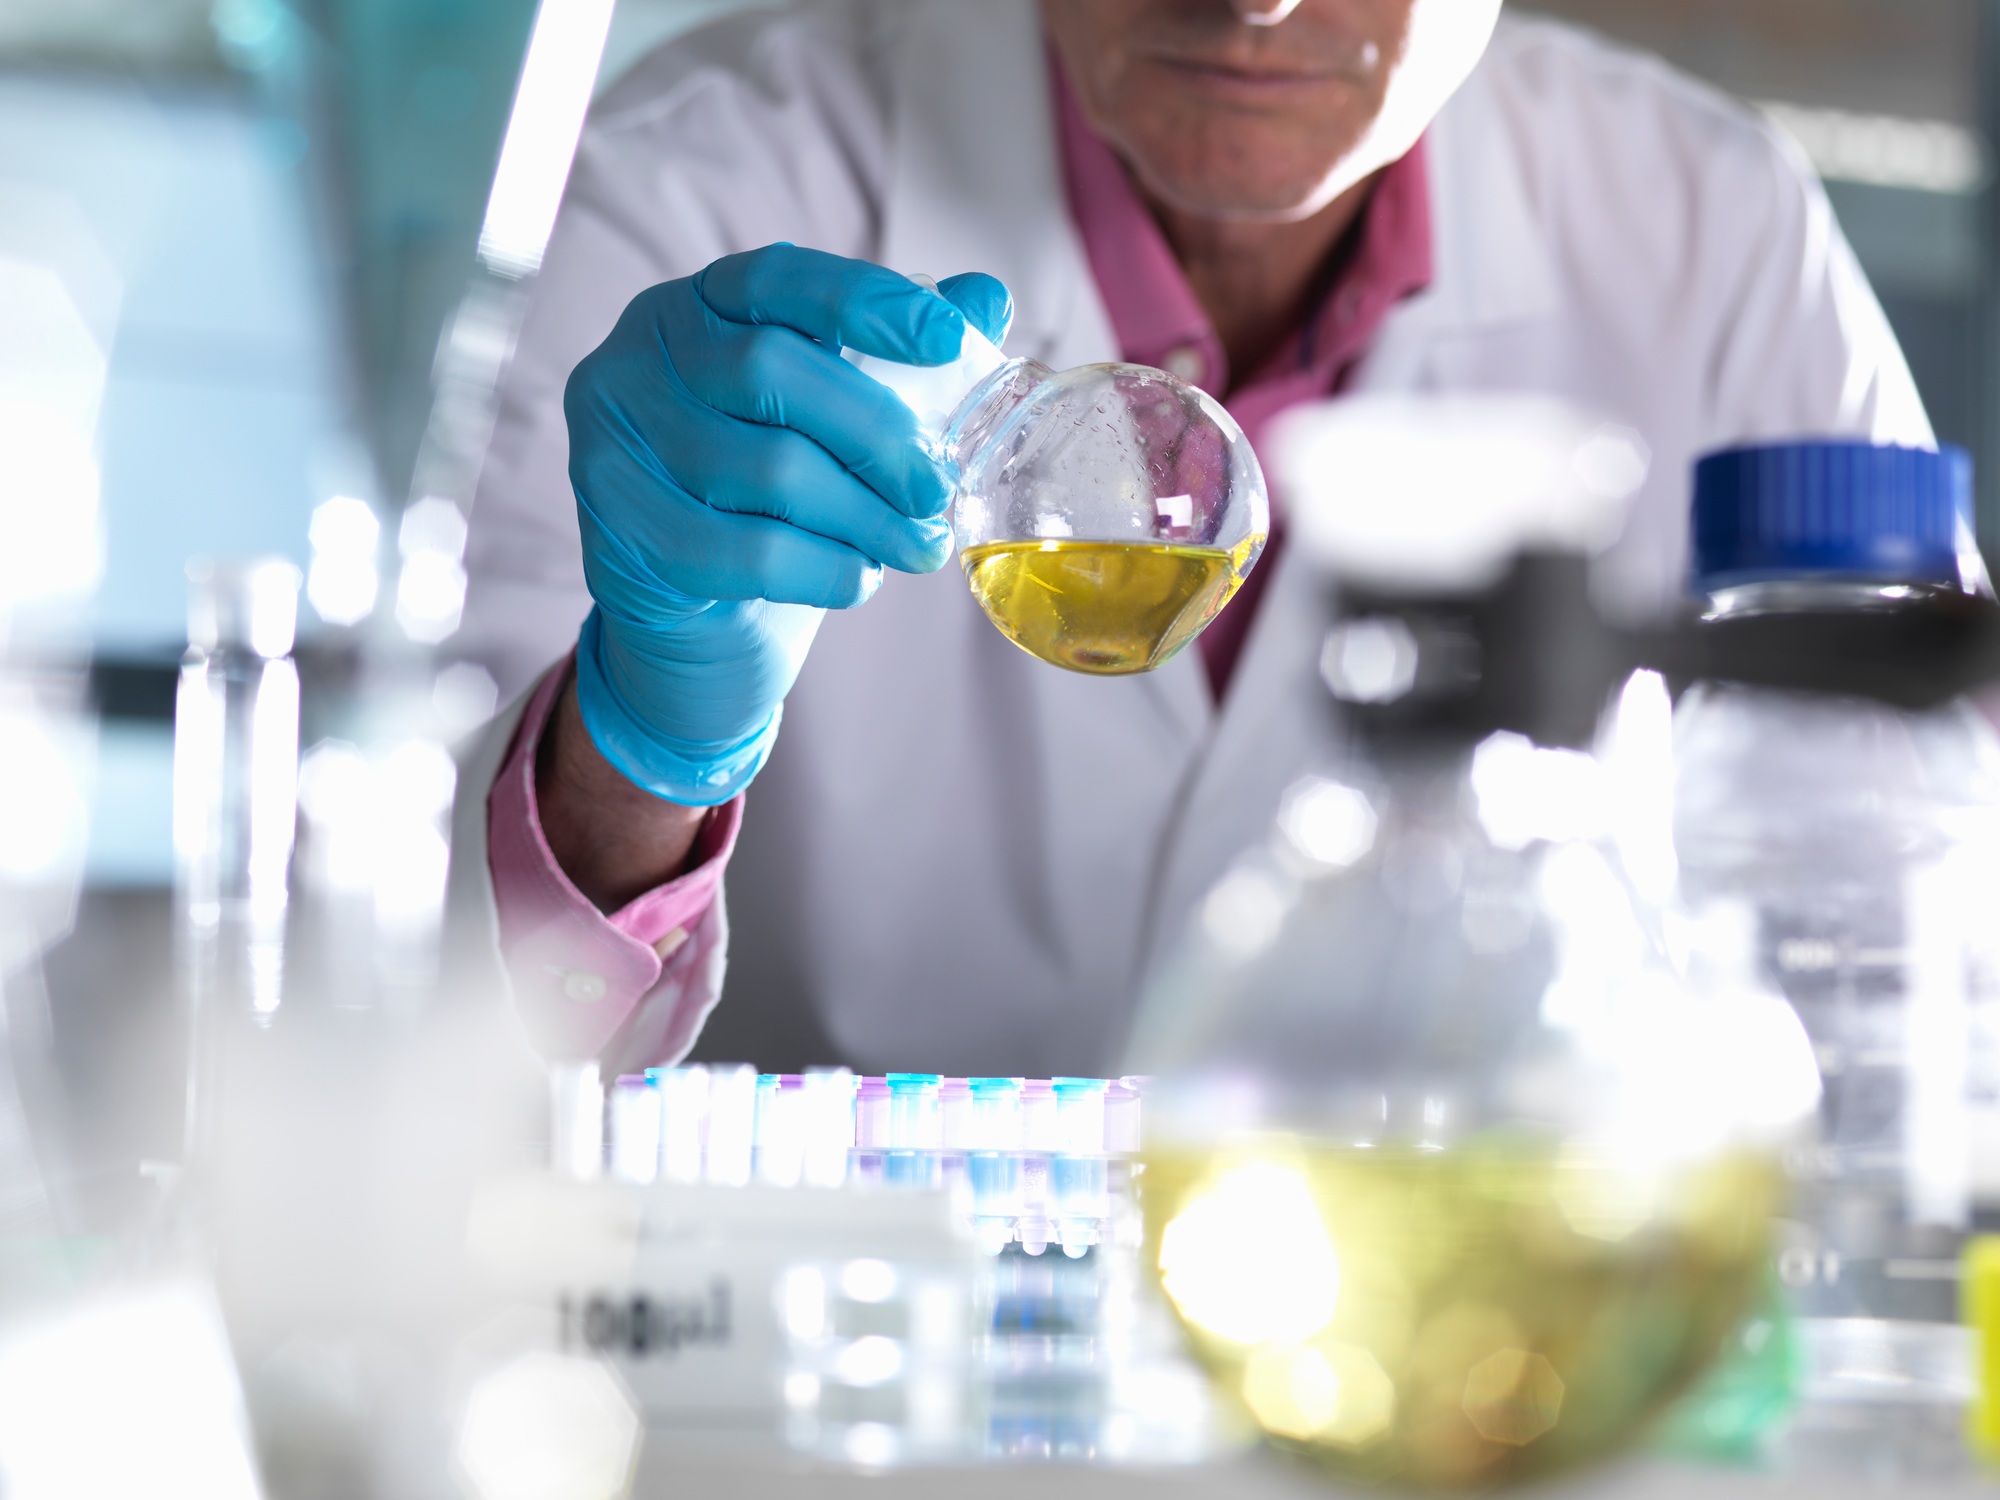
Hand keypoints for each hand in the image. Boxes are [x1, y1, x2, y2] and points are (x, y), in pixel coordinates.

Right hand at [565, 244, 1012, 805]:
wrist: (694, 616)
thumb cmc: (769, 499)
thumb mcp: (830, 420)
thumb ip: (899, 356)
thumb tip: (987, 298)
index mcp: (694, 307)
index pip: (777, 279)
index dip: (867, 301)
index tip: (949, 340)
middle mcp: (636, 360)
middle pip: (771, 371)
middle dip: (877, 435)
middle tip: (938, 489)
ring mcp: (613, 445)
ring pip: (767, 470)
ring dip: (864, 517)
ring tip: (915, 546)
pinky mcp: (622, 533)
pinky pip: (746, 552)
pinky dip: (823, 569)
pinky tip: (855, 579)